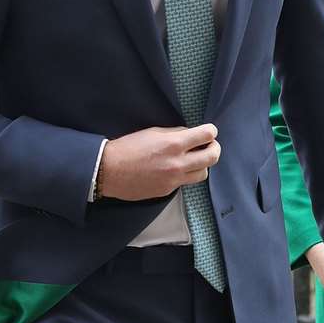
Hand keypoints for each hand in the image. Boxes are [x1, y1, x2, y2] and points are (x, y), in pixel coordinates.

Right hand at [97, 124, 219, 200]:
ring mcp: (174, 180)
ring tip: (193, 159)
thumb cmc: (128, 148)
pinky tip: (175, 169)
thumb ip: (175, 134)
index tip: (209, 131)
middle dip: (214, 148)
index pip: (206, 135)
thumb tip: (190, 135)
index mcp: (174, 144)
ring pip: (203, 173)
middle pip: (212, 157)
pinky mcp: (168, 191)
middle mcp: (178, 164)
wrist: (109, 171)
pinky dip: (185, 174)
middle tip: (209, 145)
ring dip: (202, 164)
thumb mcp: (153, 132)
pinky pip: (185, 182)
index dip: (211, 131)